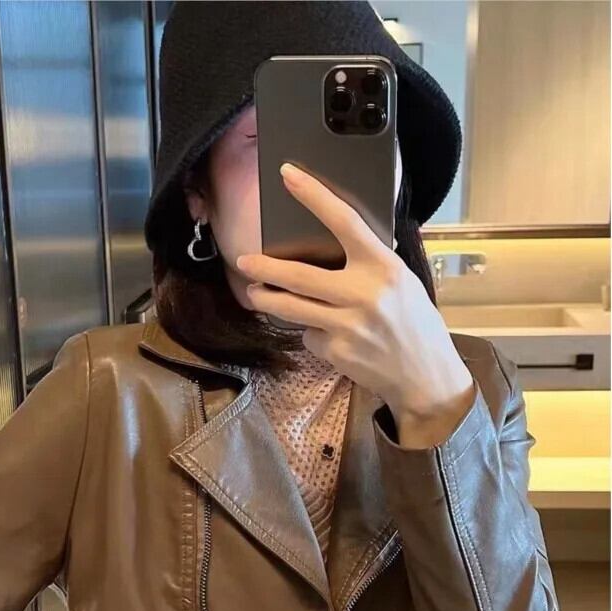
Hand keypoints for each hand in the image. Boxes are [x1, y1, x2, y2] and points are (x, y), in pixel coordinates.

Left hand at [235, 162, 475, 442]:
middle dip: (265, 268)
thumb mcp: (402, 283)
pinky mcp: (337, 352)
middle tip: (243, 260)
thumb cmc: (415, 324)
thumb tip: (334, 244)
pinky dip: (314, 333)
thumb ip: (371, 265)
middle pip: (299, 275)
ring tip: (255, 293)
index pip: (344, 221)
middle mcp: (364, 293)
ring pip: (292, 308)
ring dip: (267, 299)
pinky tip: (334, 337)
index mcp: (384, 267)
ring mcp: (348, 325)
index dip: (314, 196)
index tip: (287, 175)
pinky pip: (310, 335)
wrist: (426, 377)